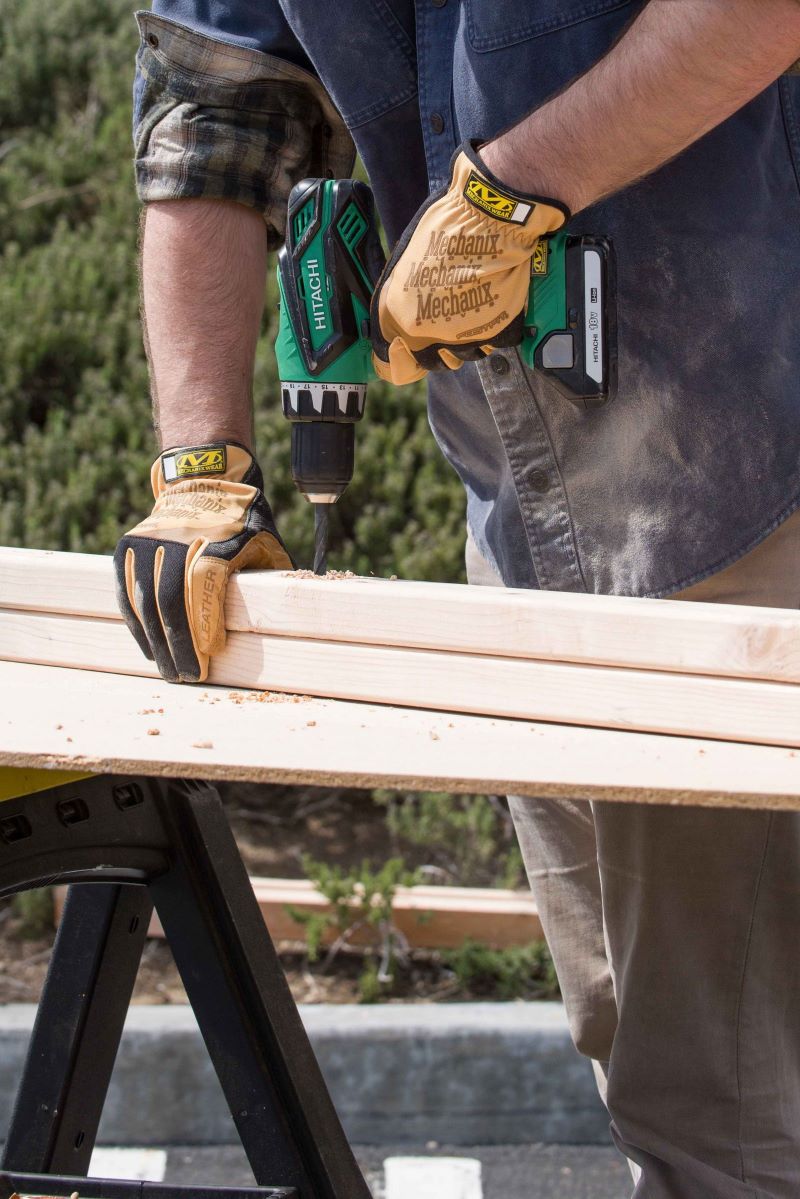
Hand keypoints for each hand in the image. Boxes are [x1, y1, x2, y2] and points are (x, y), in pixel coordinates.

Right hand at [114, 442, 292, 682]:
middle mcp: (180, 538)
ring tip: (169, 670)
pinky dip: (136, 623)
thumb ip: (271, 578)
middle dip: (179, 643)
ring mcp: (150, 541)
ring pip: (146, 599)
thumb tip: (286, 620)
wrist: (203, 480)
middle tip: (188, 675)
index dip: (206, 622)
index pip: (205, 585)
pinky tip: (149, 647)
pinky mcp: (129, 546)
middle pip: (172, 599)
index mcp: (218, 538)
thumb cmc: (243, 522)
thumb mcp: (266, 542)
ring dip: (156, 641)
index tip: (213, 651)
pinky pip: (127, 591)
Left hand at [370, 141, 568, 385]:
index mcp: (401, 315)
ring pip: (464, 354)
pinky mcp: (496, 332)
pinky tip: (494, 304)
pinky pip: (493, 341)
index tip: (404, 354)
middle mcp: (430, 333)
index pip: (391, 356)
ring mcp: (464, 336)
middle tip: (447, 323)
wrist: (491, 219)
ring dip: (467, 339)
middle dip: (437, 348)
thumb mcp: (408, 256)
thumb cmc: (448, 227)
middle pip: (431, 360)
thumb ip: (401, 288)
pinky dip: (494, 328)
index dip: (399, 355)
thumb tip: (400, 299)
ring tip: (474, 308)